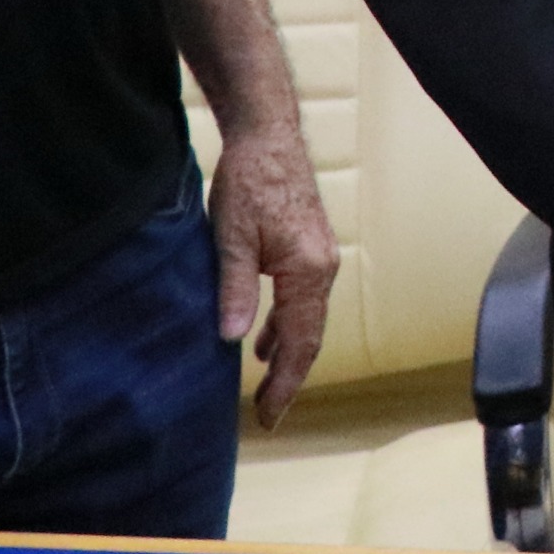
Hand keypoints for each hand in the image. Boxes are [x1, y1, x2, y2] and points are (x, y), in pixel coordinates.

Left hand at [209, 125, 337, 429]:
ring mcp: (319, 257)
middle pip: (311, 336)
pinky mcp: (309, 248)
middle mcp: (323, 268)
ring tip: (265, 386)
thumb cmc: (250, 181)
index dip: (285, 383)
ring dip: (287, 352)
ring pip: (308, 319)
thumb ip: (235, 289)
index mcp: (308, 271)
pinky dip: (286, 325)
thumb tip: (233, 340)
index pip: (301, 342)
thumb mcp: (231, 238)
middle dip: (289, 377)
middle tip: (268, 414)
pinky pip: (303, 299)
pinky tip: (264, 339)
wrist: (269, 136)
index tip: (269, 417)